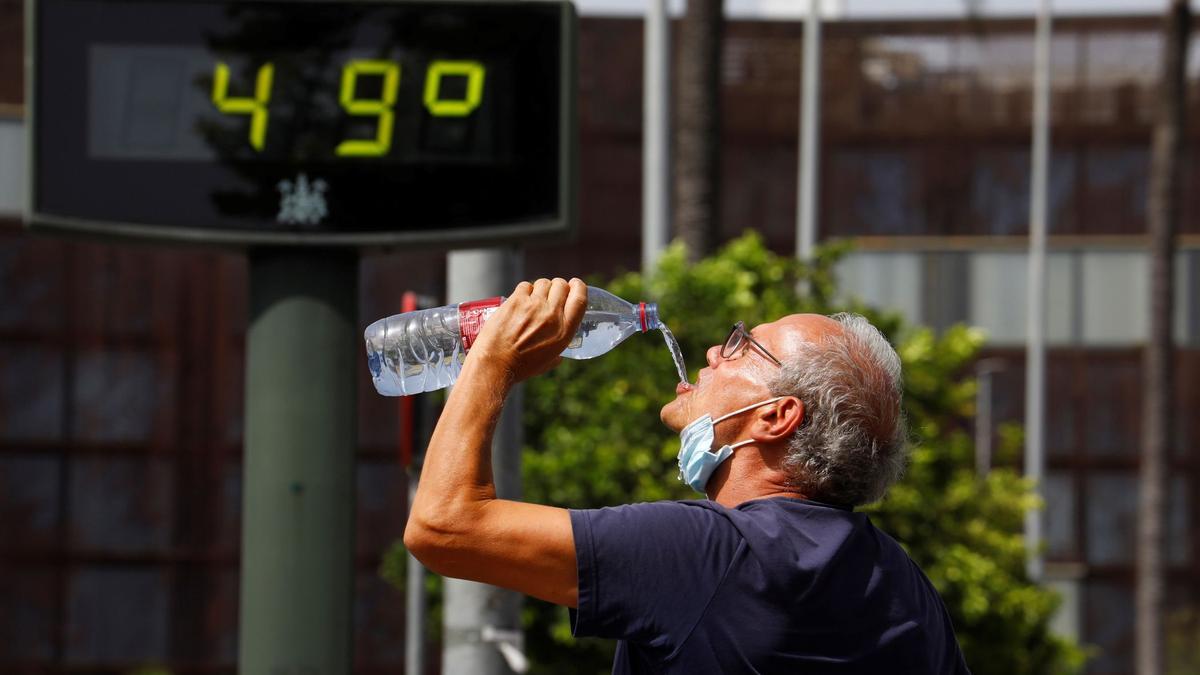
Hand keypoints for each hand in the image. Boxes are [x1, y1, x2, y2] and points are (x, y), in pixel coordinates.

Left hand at [469, 277, 587, 384]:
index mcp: (564, 331)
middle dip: (557, 287)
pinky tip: (519, 301)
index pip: (579, 299)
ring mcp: (533, 306)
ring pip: (543, 283)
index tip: (574, 285)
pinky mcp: (516, 301)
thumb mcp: (547, 362)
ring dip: (540, 289)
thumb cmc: (520, 367)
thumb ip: (557, 354)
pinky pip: (525, 286)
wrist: (495, 364)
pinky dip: (524, 291)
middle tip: (549, 295)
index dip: (579, 287)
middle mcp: (551, 315)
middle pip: (561, 285)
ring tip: (532, 300)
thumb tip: (559, 356)